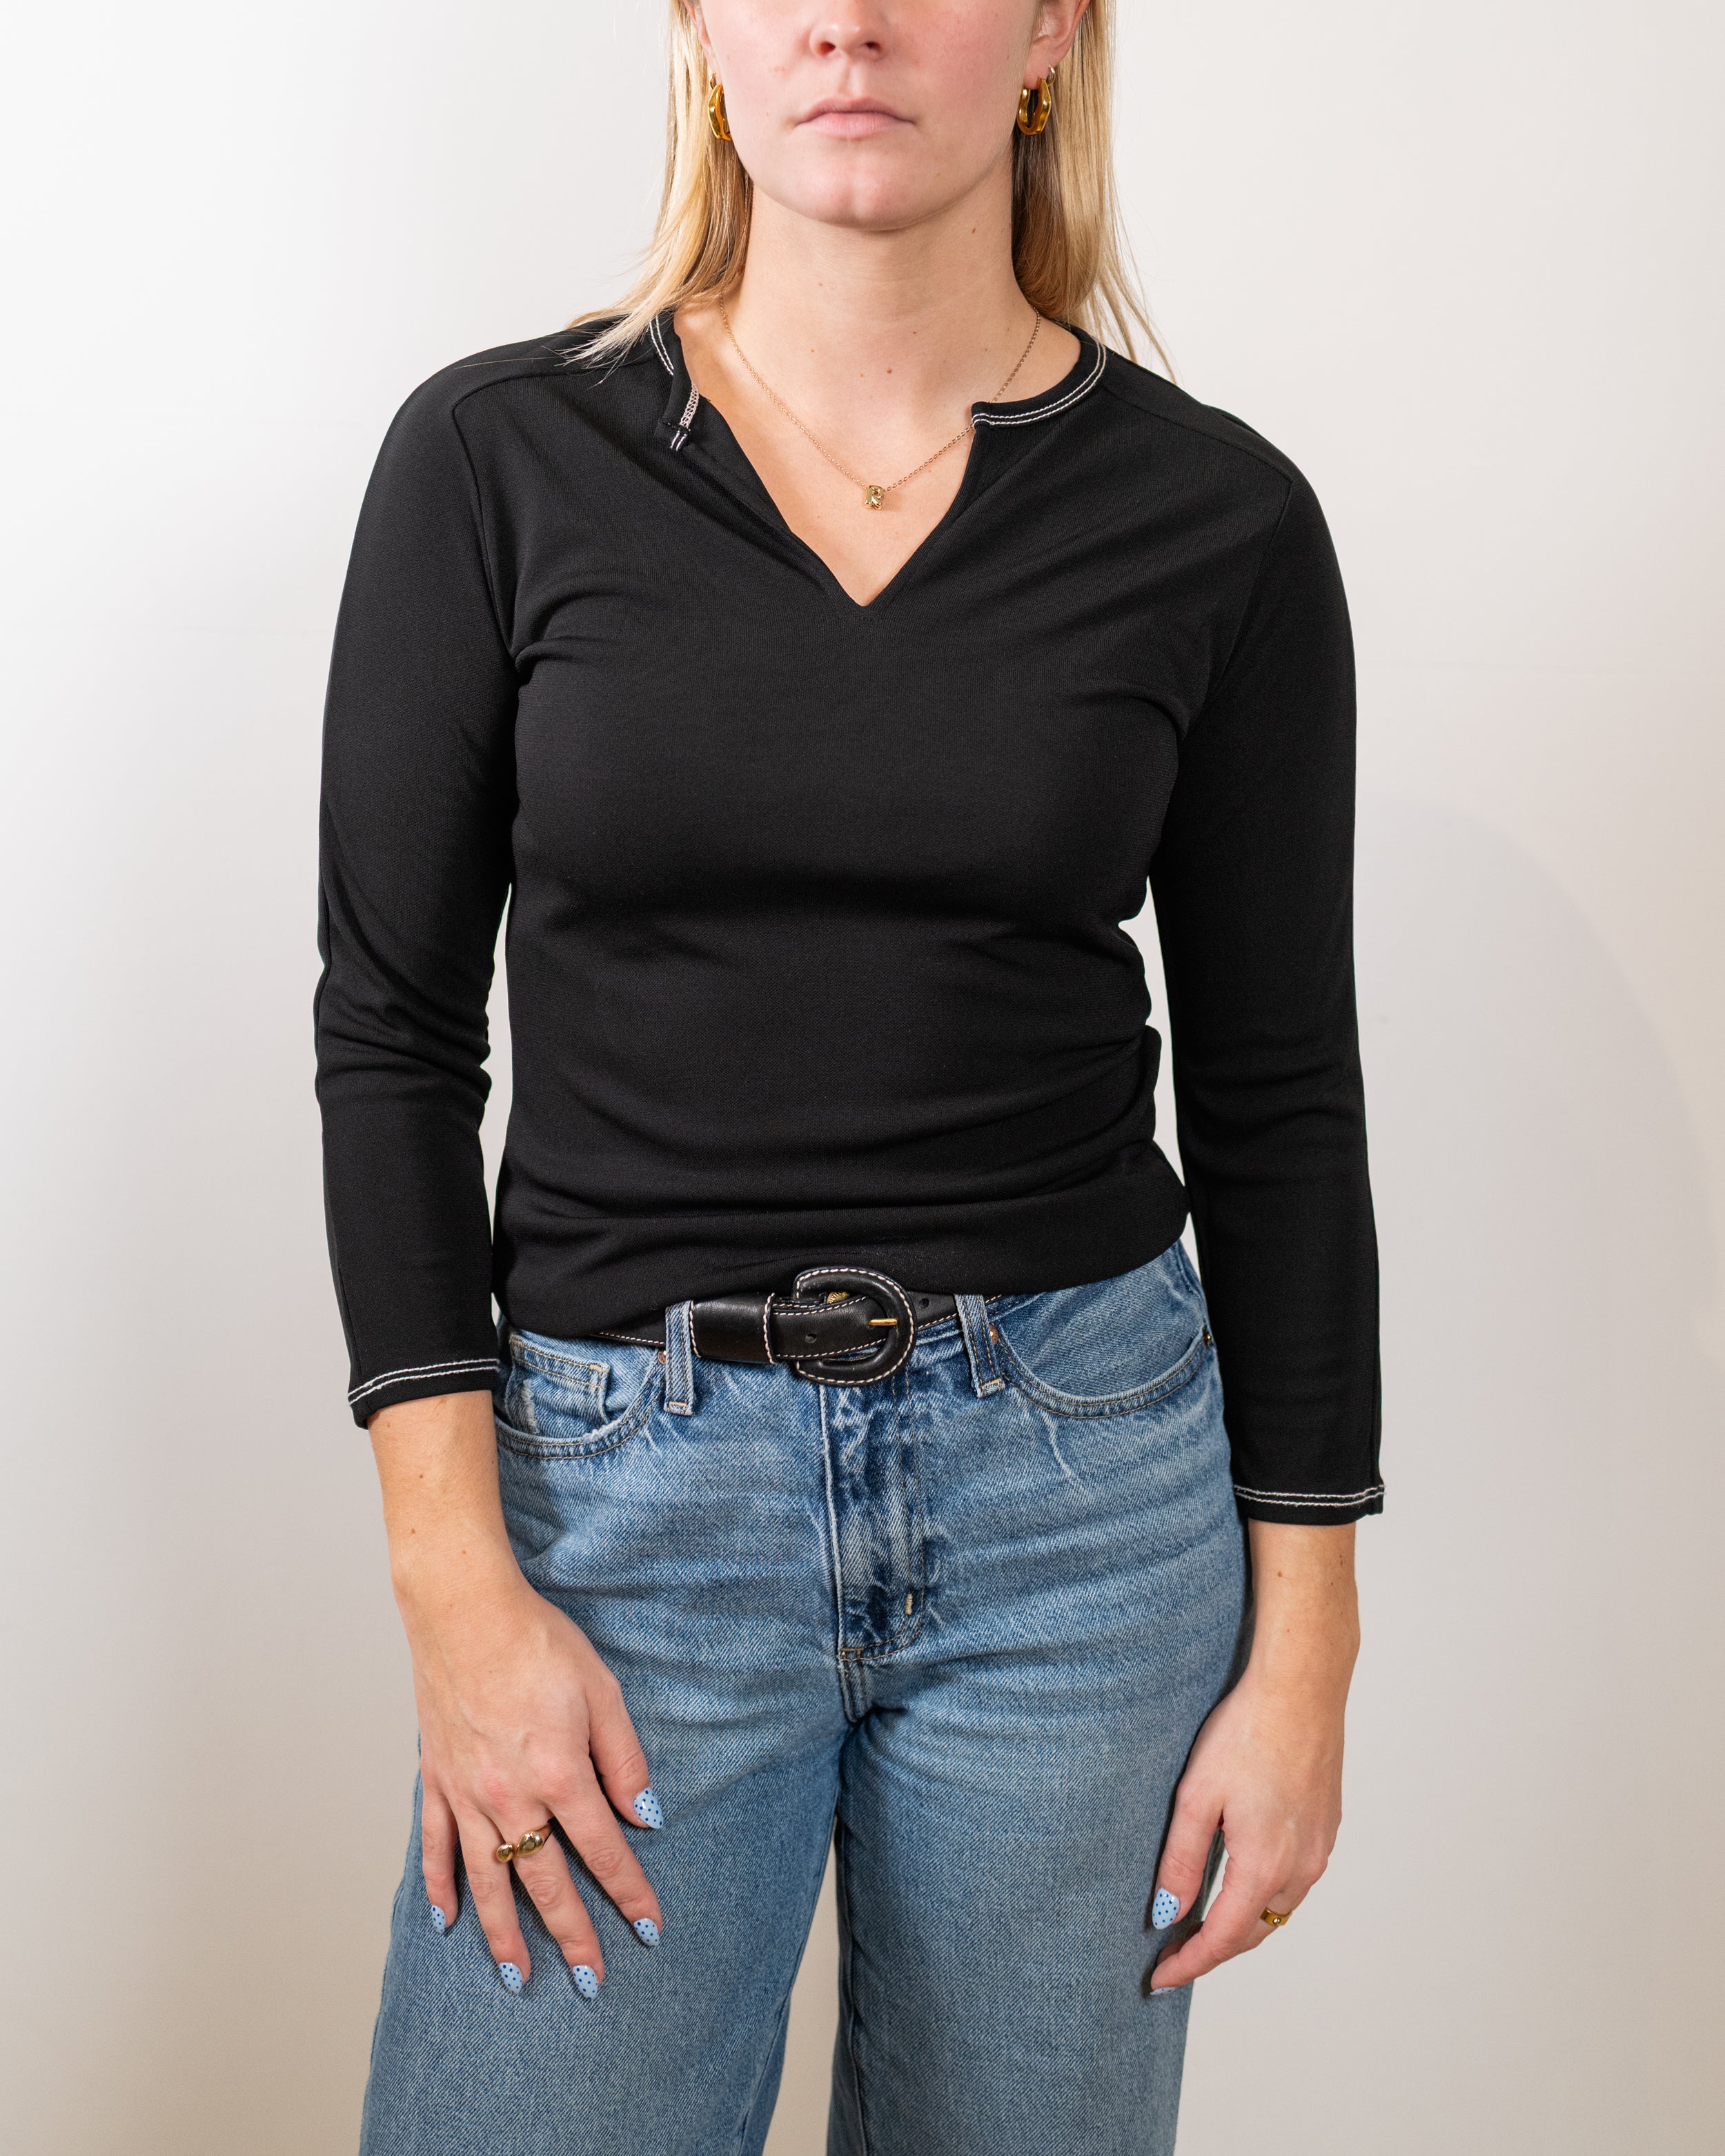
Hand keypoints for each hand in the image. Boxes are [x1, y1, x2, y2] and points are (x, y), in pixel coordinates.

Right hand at [407, 1573, 664, 1990]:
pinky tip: (447, 1921)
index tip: (648, 1928)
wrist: (465, 1610)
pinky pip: (435, 1846)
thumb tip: (644, 1815)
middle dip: (572, 1935)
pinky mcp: (435, 1778)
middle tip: (591, 1980)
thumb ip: (623, 1759)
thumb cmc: (538, 1641)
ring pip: (487, 1879)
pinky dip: (440, 1887)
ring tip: (518, 1977)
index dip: (629, 1892)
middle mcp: (510, 1795)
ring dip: (504, 1934)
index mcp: (560, 1773)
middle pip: (545, 1882)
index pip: (603, 1850)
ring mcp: (466, 1792)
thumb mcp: (602, 1691)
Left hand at [1147, 1520, 1357, 1991]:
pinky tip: (1242, 1881)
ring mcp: (1319, 1849)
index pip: (1222, 1939)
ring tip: (1202, 1925)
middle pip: (1253, 1932)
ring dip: (1241, 1925)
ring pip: (1277, 1910)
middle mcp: (1299, 1869)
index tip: (1159, 1980)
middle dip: (1213, 1951)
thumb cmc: (1246, 1733)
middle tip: (1174, 1957)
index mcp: (1263, 1866)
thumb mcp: (1196, 1796)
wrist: (1302, 1689)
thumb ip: (1181, 1859)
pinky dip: (1265, 1896)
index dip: (1189, 1964)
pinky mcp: (1326, 1828)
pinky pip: (1294, 1882)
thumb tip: (1166, 1913)